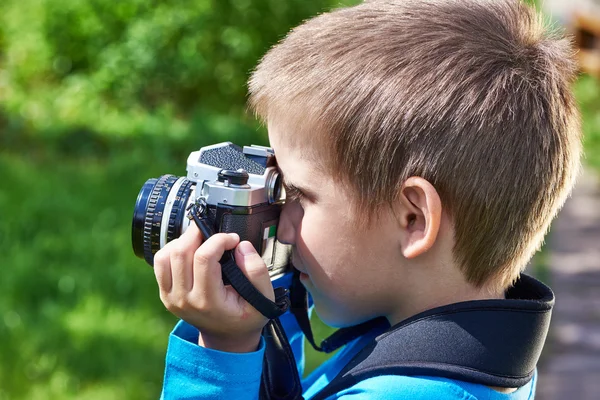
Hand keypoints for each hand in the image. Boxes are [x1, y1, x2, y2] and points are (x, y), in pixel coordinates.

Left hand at [153, 223, 274, 352]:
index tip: (233, 239)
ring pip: (166, 255)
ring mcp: (172, 298)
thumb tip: (240, 246)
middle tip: (213, 232)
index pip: (204, 258)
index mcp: (209, 301)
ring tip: (201, 239)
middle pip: (181, 252)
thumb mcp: (263, 299)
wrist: (227, 337)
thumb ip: (257, 271)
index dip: (219, 239)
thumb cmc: (245, 316)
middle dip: (198, 233)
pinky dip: (172, 249)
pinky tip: (189, 250)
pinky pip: (160, 263)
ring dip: (183, 241)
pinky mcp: (165, 293)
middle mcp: (185, 300)